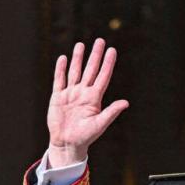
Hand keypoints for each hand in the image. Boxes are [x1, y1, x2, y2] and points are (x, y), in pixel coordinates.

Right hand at [47, 38, 128, 167]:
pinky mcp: (58, 98)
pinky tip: (63, 59)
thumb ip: (111, 112)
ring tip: (81, 45)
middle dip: (95, 56)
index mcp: (94, 98)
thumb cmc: (85, 137)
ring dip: (78, 58)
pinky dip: (61, 69)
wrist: (67, 144)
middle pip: (90, 70)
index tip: (112, 50)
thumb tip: (126, 103)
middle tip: (100, 41)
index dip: (108, 63)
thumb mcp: (100, 124)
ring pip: (75, 72)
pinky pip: (59, 80)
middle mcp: (83, 93)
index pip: (102, 76)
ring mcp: (70, 94)